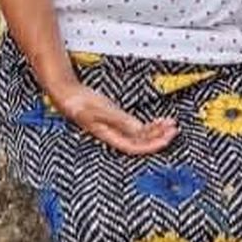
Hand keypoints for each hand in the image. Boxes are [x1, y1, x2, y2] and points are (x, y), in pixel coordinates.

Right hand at [51, 81, 177, 155]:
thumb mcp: (102, 111)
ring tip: (170, 124)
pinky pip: (137, 126)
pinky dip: (149, 124)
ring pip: (140, 134)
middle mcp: (115, 134)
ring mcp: (116, 127)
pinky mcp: (117, 119)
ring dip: (156, 130)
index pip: (135, 147)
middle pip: (141, 142)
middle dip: (159, 137)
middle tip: (174, 130)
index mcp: (110, 136)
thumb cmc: (79, 104)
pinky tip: (157, 121)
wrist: (68, 94)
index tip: (166, 139)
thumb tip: (139, 130)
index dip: (152, 145)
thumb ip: (121, 120)